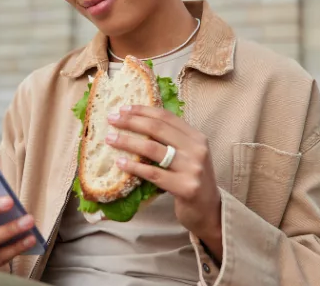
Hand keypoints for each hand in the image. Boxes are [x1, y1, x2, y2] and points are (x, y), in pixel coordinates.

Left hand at [106, 105, 222, 249]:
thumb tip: (138, 123)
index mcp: (197, 137)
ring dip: (127, 142)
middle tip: (111, 119)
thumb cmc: (192, 180)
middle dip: (131, 122)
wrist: (209, 211)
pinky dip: (134, 166)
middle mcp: (197, 149)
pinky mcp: (185, 187)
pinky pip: (153, 174)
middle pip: (157, 128)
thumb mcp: (188, 155)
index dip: (143, 110)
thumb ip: (171, 141)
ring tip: (110, 139)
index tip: (123, 108)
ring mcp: (192, 168)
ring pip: (152, 149)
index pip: (166, 117)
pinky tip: (120, 163)